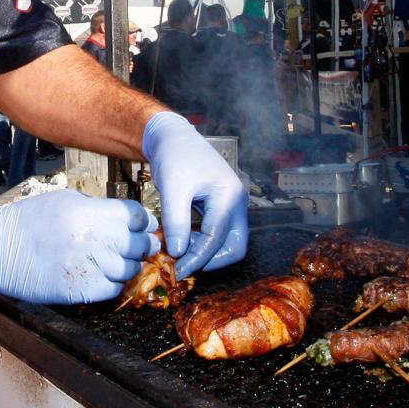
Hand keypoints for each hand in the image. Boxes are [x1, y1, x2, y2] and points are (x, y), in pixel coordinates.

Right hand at [0, 191, 158, 303]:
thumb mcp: (64, 200)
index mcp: (88, 213)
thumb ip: (97, 208)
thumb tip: (127, 217)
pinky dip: (114, 283)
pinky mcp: (79, 290)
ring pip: (130, 269)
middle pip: (138, 243)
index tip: (145, 225)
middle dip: (144, 244)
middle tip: (142, 244)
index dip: (145, 221)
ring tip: (119, 260)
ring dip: (129, 265)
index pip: (136, 216)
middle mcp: (92, 239)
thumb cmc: (28, 221)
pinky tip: (105, 275)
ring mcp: (87, 267)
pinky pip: (113, 289)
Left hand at [142, 111, 247, 278]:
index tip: (178, 270)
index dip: (197, 258)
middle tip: (184, 266)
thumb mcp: (172, 189)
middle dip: (211, 260)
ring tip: (181, 255)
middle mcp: (237, 201)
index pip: (216, 238)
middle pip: (235, 245)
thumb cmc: (174, 157)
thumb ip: (176, 222)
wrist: (173, 137)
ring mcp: (233, 203)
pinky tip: (184, 242)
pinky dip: (205, 241)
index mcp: (229, 195)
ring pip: (229, 240)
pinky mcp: (223, 205)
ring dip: (208, 252)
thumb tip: (179, 253)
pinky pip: (221, 232)